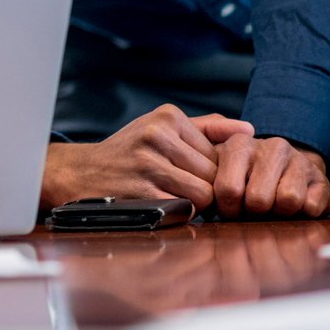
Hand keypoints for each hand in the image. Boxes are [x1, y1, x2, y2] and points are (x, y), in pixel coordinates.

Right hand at [39, 105, 254, 211]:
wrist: (80, 173)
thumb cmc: (128, 152)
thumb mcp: (160, 128)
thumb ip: (206, 128)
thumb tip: (249, 131)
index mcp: (167, 117)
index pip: (219, 152)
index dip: (212, 171)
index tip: (193, 175)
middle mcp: (157, 135)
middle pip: (213, 175)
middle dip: (205, 188)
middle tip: (184, 190)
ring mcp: (147, 164)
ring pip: (203, 194)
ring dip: (194, 203)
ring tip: (174, 197)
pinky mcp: (141, 191)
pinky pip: (184, 210)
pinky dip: (178, 212)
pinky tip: (161, 204)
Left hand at [210, 135, 329, 217]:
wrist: (284, 170)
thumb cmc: (242, 179)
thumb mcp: (215, 174)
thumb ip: (200, 183)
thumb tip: (196, 205)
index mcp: (238, 144)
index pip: (229, 190)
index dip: (229, 209)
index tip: (231, 207)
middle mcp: (271, 147)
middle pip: (259, 200)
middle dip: (254, 212)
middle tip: (254, 208)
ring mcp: (299, 160)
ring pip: (288, 201)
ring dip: (279, 213)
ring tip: (273, 206)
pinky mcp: (322, 178)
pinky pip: (312, 206)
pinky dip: (304, 214)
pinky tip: (296, 206)